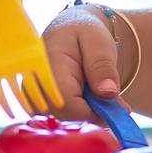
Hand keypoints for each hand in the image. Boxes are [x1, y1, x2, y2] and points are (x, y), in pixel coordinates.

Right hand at [43, 4, 125, 118]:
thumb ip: (102, 66)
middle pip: (63, 117)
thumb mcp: (99, 42)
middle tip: (112, 102)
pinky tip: (90, 101)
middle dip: (92, 115)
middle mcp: (36, 84)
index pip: (67, 103)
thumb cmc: (85, 33)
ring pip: (63, 121)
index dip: (92, 112)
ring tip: (98, 94)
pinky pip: (62, 120)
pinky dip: (81, 115)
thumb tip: (108, 93)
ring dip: (87, 115)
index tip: (115, 109)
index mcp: (48, 66)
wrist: (71, 30)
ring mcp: (36, 97)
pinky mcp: (41, 105)